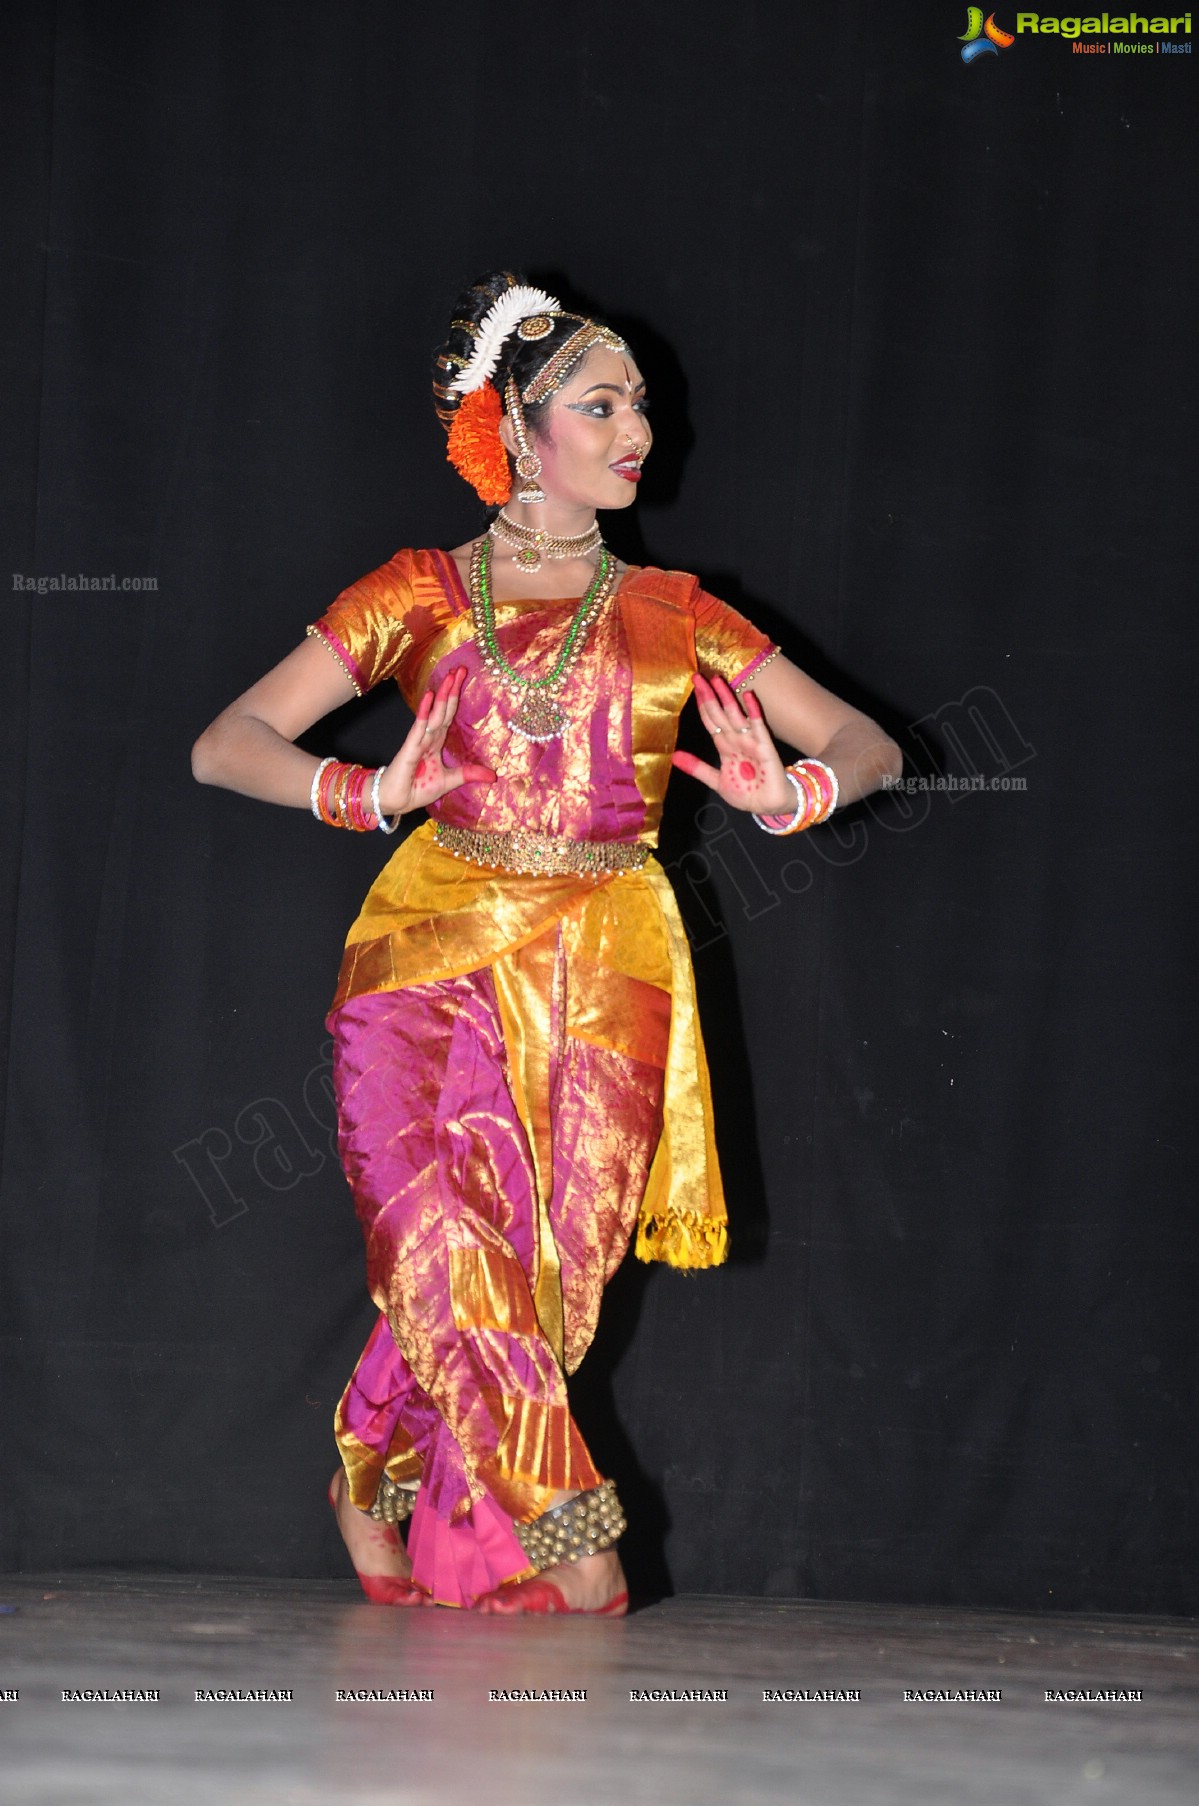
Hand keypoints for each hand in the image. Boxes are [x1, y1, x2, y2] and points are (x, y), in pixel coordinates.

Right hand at [376, 667, 493, 816]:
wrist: (394, 801)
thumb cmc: (416, 790)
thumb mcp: (449, 781)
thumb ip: (468, 774)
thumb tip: (493, 776)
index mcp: (436, 742)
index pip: (448, 716)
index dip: (456, 698)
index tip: (463, 679)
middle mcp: (428, 737)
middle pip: (443, 710)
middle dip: (451, 689)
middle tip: (460, 668)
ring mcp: (418, 741)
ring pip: (433, 714)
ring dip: (442, 696)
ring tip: (449, 676)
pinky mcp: (409, 748)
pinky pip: (418, 728)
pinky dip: (424, 712)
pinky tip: (429, 696)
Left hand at [670, 673, 792, 814]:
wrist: (768, 807)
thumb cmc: (747, 793)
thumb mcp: (716, 780)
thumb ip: (697, 768)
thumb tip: (673, 756)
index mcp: (724, 746)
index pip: (710, 721)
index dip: (701, 705)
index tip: (693, 687)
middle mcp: (736, 740)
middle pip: (719, 713)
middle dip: (709, 696)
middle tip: (698, 677)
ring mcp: (750, 741)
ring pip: (735, 715)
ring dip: (726, 698)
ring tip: (717, 680)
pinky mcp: (764, 747)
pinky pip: (758, 726)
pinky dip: (753, 711)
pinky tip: (748, 696)